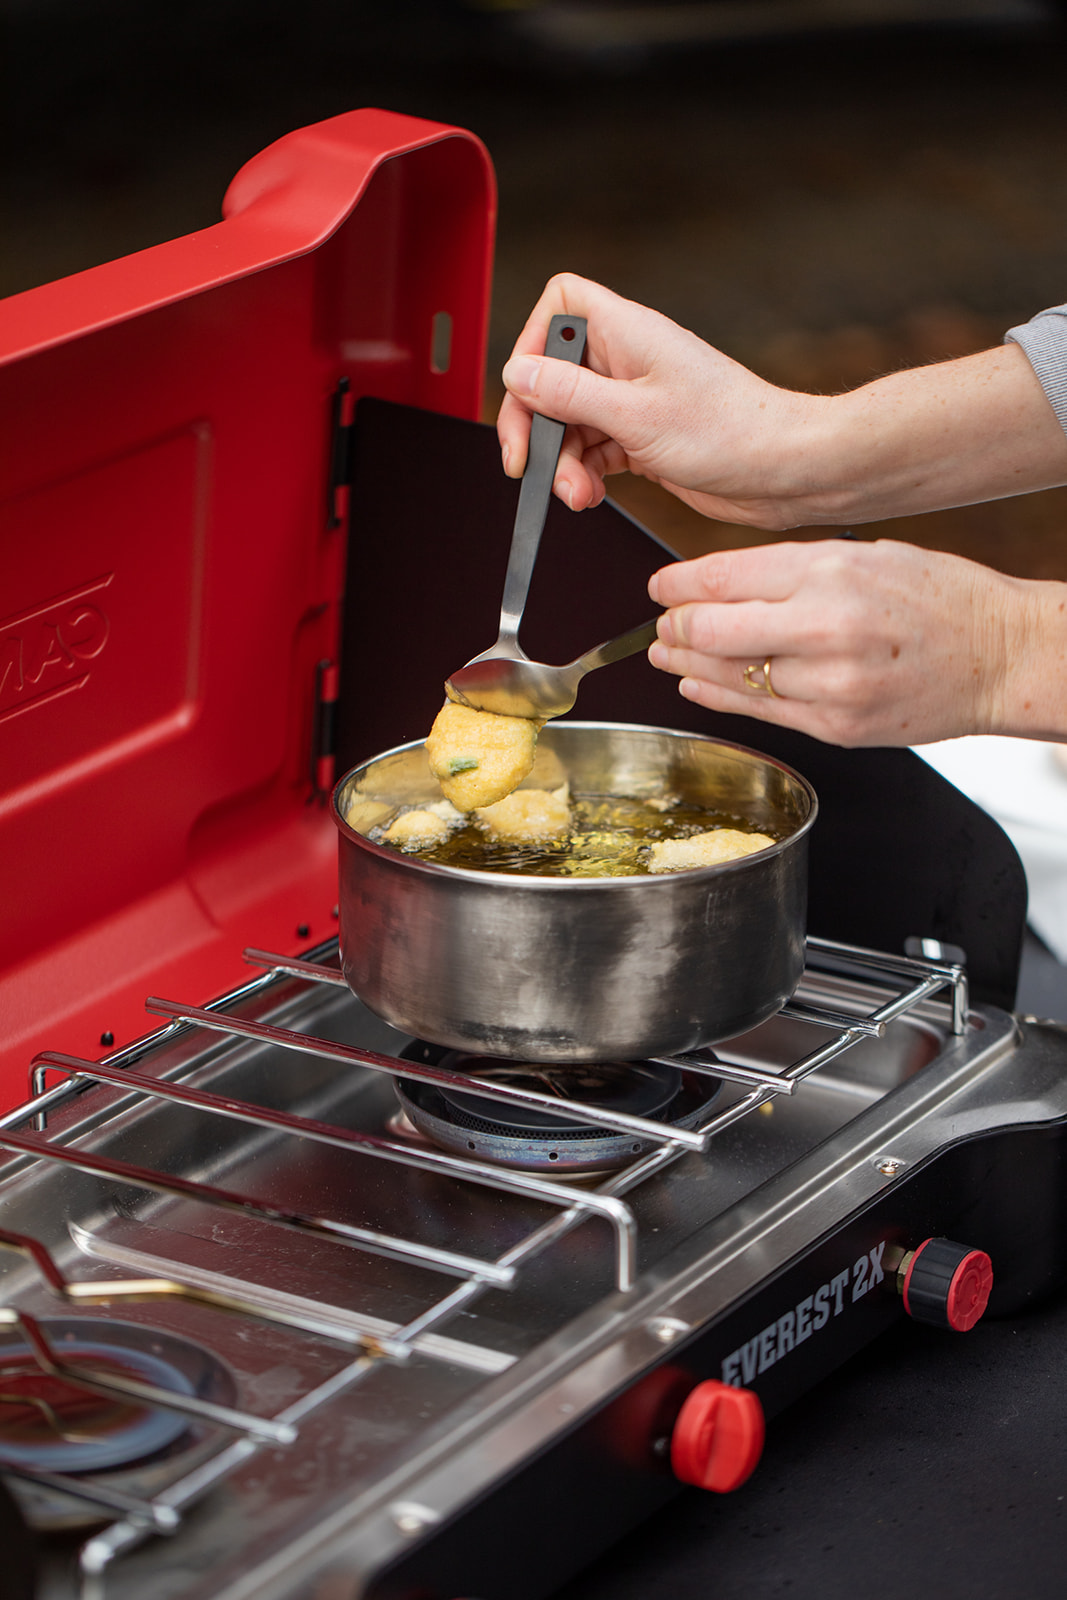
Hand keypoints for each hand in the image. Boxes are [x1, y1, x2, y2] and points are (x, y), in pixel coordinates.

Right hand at [499, 274, 1066, 527]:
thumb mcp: (635, 416)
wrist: (786, 471)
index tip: (525, 388)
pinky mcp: (643, 438)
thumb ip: (570, 393)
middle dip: (538, 424)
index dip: (533, 341)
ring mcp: (635, 400)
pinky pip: (593, 451)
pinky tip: (590, 495)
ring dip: (562, 462)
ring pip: (570, 422)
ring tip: (575, 494)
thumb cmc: (731, 434)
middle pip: (553, 376)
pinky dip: (583, 475)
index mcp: (628, 334)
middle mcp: (628, 361)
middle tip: (529, 464)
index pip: (561, 305)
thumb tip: (517, 373)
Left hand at [647, 538, 1066, 745]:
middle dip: (674, 628)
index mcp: (831, 571)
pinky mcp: (835, 726)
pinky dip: (718, 696)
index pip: (724, 577)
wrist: (1000, 654)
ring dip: (686, 665)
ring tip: (667, 654)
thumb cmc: (940, 597)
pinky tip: (697, 684)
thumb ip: (790, 569)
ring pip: (729, 676)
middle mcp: (826, 627)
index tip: (660, 587)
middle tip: (661, 625)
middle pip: (713, 630)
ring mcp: (830, 684)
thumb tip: (716, 583)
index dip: (677, 584)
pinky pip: (759, 711)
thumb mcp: (865, 554)